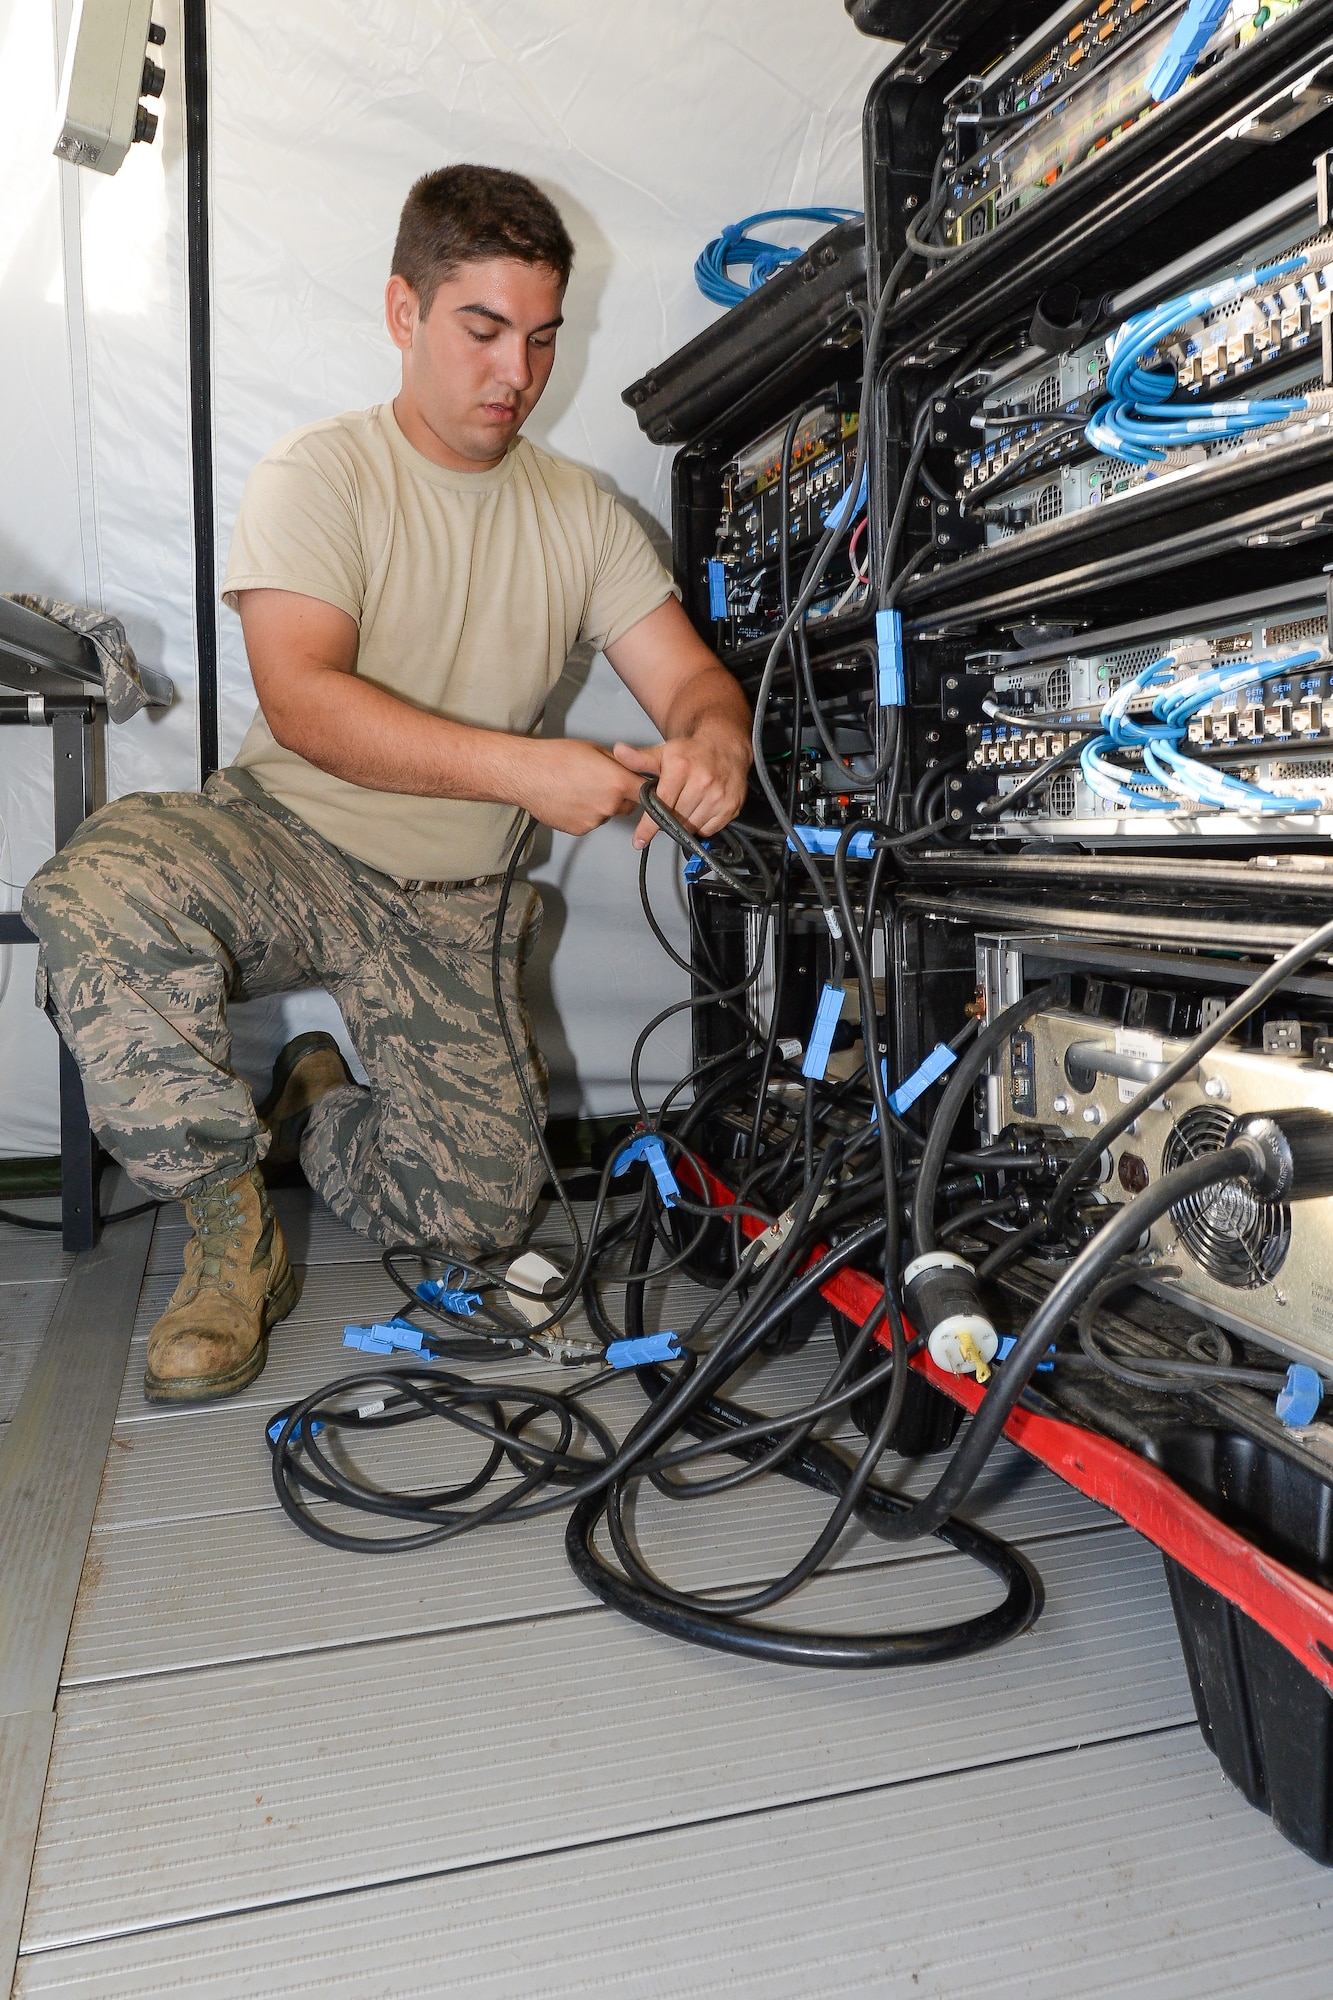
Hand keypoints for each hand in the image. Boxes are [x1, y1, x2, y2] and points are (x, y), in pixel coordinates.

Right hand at [517, 738, 643, 835]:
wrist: (526, 774)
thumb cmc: (555, 758)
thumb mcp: (594, 750)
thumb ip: (617, 763)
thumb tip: (630, 767)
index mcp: (617, 782)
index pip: (647, 792)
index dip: (647, 789)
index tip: (647, 789)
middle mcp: (609, 805)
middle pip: (629, 806)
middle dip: (622, 796)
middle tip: (602, 782)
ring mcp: (594, 820)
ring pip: (608, 814)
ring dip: (601, 805)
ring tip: (579, 789)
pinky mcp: (580, 829)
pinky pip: (591, 822)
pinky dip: (585, 813)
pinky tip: (570, 799)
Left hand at [613, 731, 750, 848]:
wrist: (724, 746)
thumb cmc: (692, 752)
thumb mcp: (663, 752)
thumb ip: (640, 759)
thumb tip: (619, 753)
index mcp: (682, 768)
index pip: (661, 804)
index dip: (648, 826)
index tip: (640, 840)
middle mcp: (702, 782)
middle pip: (676, 818)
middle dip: (667, 820)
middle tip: (667, 812)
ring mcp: (718, 796)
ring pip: (691, 826)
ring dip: (684, 823)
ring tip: (684, 806)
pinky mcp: (730, 806)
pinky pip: (708, 829)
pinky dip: (700, 825)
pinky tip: (699, 809)